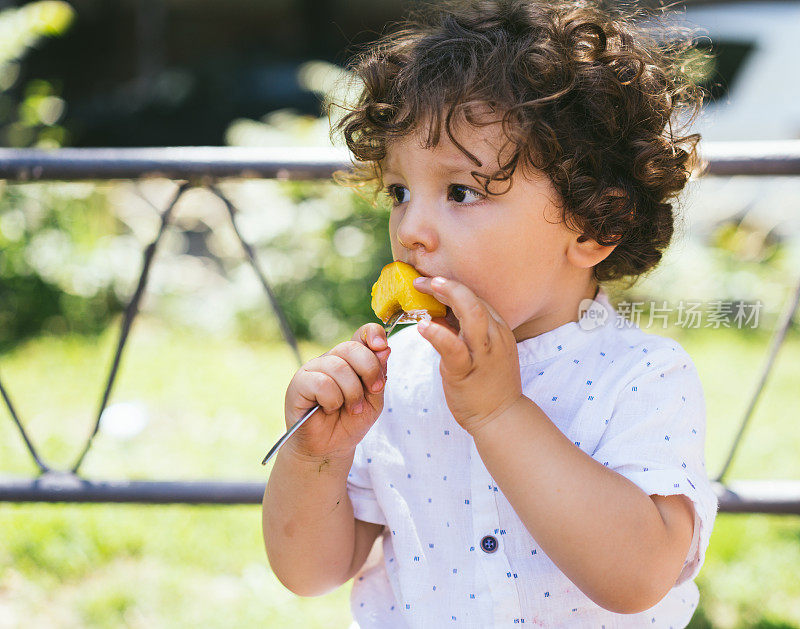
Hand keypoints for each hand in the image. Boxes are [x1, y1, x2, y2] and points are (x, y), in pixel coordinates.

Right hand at [283, 323, 390, 461]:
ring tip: (352, 409)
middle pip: (352, 348)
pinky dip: (332, 399)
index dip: (373, 334)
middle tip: (373, 391)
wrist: (329, 448)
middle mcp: (332, 359)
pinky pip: (321, 382)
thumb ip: (379, 375)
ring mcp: (314, 369)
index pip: (362, 333)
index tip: (381, 346)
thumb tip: (384, 348)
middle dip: (369, 370)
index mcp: (351, 360)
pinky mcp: (299, 383)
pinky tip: (329, 408)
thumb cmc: (351, 422)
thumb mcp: (374, 400)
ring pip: (338, 367)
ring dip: (352, 393)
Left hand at [412, 276, 522, 435]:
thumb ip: (463, 332)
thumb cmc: (487, 384)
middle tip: (426, 280)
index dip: (453, 287)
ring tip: (428, 288)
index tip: (432, 283)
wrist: (501, 418)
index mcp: (498, 330)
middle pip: (475, 300)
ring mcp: (483, 354)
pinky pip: (453, 348)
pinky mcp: (467, 372)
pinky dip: (438, 334)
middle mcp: (495, 338)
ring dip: (449, 297)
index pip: (477, 299)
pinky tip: (422, 326)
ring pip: (473, 316)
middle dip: (450, 286)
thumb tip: (437, 315)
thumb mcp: (481, 351)